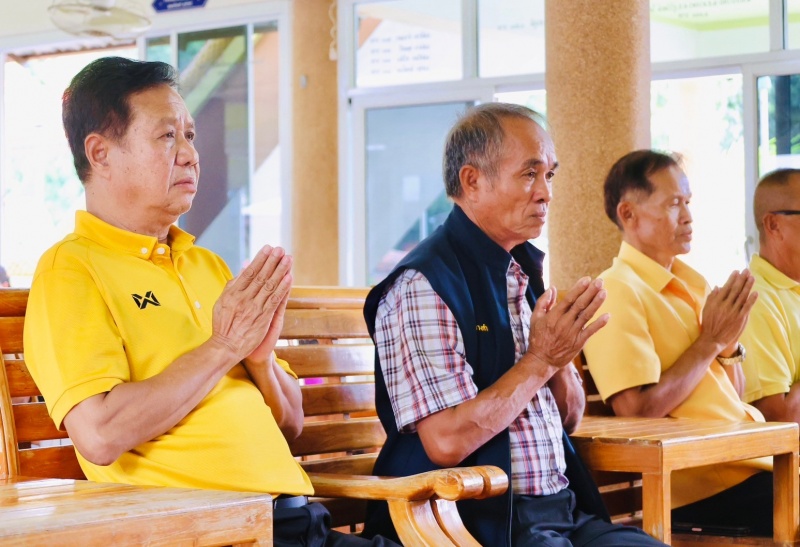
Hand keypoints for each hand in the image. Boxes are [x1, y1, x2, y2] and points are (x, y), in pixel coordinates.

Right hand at [209, 245, 292, 362]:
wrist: (226, 346)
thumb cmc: (224, 323)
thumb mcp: (223, 301)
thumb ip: (234, 284)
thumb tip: (244, 266)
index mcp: (233, 293)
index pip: (249, 272)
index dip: (260, 259)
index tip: (268, 248)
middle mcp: (244, 299)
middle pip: (261, 276)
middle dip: (272, 261)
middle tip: (281, 249)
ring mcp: (254, 308)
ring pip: (270, 286)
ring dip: (280, 271)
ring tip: (288, 259)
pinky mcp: (263, 318)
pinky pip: (275, 300)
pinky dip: (283, 288)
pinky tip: (289, 278)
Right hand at [526, 277, 608, 368]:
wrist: (541, 360)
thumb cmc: (537, 337)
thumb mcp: (535, 318)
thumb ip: (543, 302)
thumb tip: (552, 288)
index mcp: (553, 316)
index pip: (568, 299)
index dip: (579, 288)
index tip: (587, 279)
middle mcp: (564, 323)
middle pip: (580, 305)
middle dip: (590, 292)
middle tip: (600, 281)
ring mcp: (572, 333)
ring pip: (586, 315)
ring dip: (596, 303)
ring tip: (604, 292)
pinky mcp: (578, 343)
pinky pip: (590, 331)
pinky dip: (599, 324)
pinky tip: (607, 315)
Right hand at [700, 269, 756, 354]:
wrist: (712, 338)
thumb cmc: (709, 324)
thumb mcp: (707, 309)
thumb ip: (712, 297)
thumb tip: (718, 286)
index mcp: (716, 302)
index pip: (726, 287)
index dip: (732, 279)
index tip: (736, 271)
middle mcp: (725, 305)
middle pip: (735, 289)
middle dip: (742, 279)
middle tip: (746, 271)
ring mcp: (733, 311)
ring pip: (742, 296)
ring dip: (748, 286)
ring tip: (752, 278)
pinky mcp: (740, 318)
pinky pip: (747, 306)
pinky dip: (751, 299)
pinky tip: (755, 292)